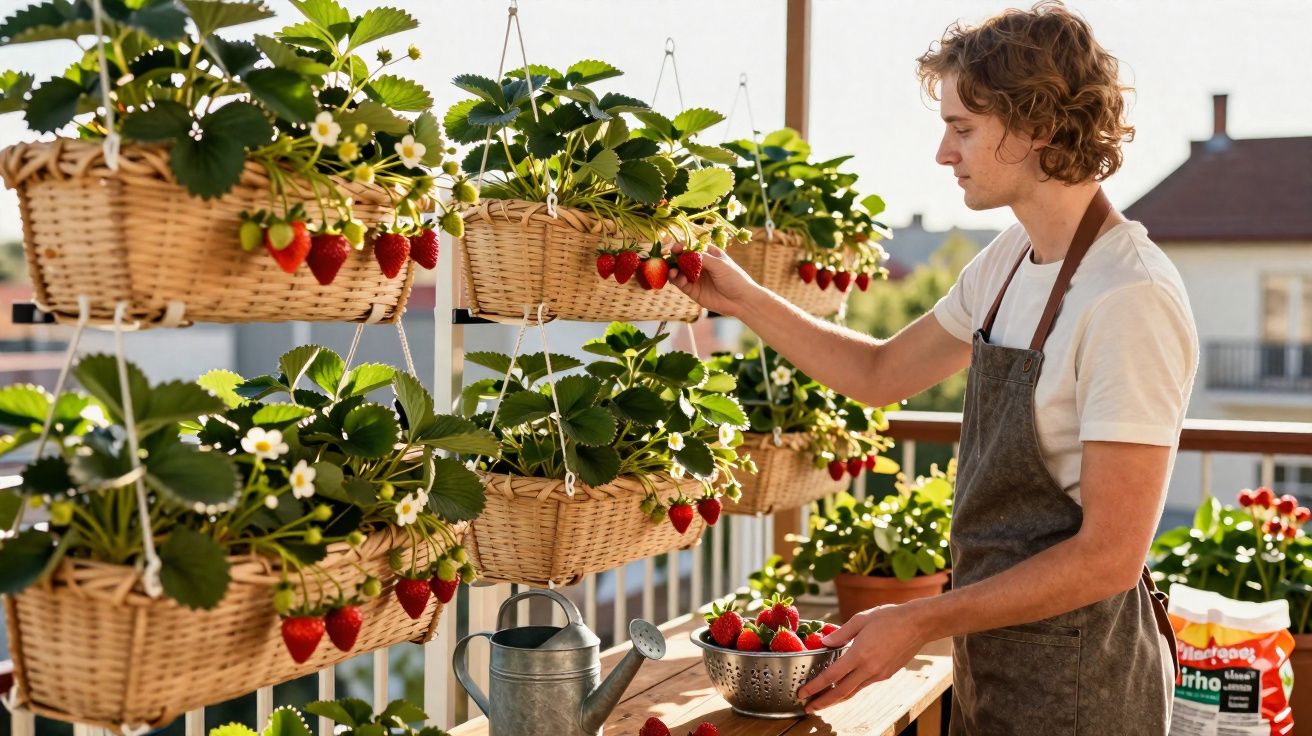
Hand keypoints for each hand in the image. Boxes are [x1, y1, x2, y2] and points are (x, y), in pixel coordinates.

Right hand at [667, 242, 759, 317]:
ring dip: (673, 270)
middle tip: (668, 259)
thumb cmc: (735, 278)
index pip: (691, 247)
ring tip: (672, 272)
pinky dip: (676, 280)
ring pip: (678, 271)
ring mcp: (695, 278)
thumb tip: (684, 252)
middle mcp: (700, 264)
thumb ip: (701, 258)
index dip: (682, 246)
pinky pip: (680, 283)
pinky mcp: (693, 290)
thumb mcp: (719, 264)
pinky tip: (677, 278)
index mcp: (708, 254)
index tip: (676, 248)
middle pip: (681, 258)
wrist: (742, 301)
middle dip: (674, 258)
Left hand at [796, 604, 929, 712]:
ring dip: (836, 699)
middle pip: (841, 692)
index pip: (832, 676)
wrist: (918, 624)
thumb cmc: (890, 617)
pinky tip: (843, 687)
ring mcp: (879, 674)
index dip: (815, 686)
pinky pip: (864, 684)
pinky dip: (851, 689)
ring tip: (822, 702)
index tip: (802, 693)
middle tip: (808, 708)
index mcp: (860, 654)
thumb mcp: (861, 619)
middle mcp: (869, 668)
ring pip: (853, 691)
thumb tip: (825, 642)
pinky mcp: (887, 675)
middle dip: (823, 702)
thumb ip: (841, 633)